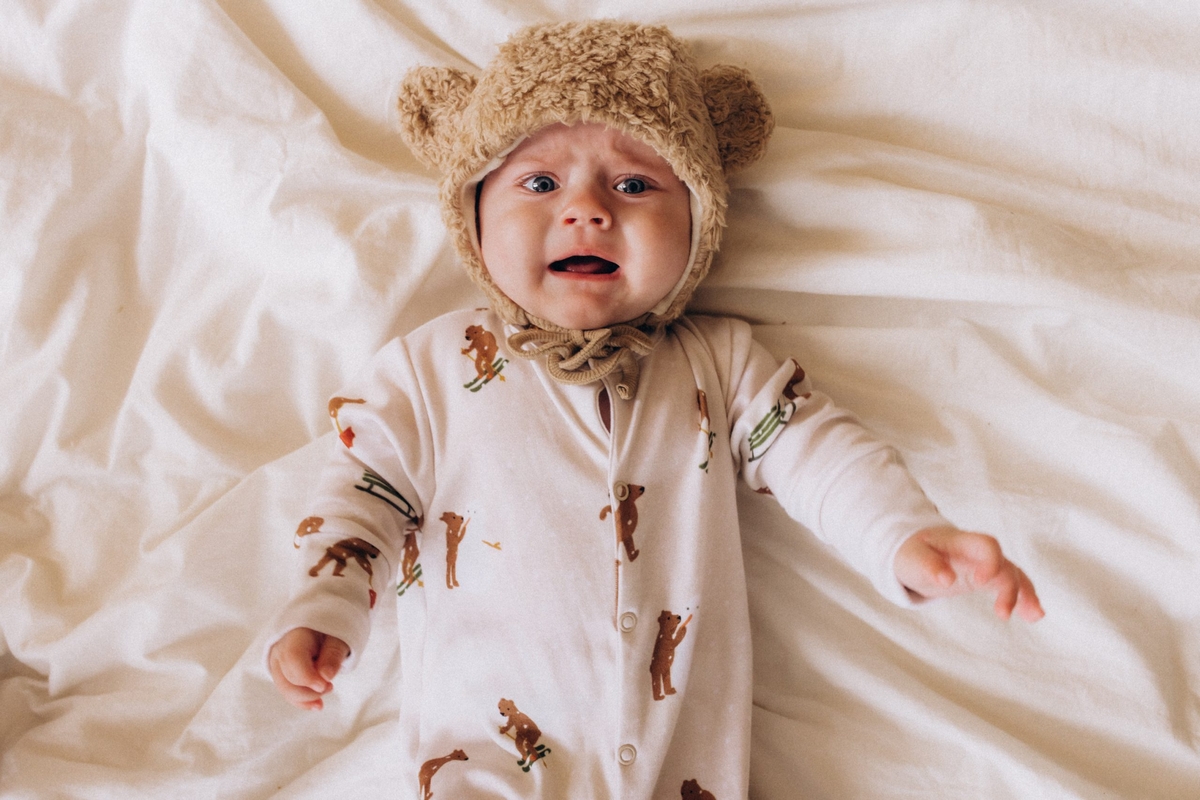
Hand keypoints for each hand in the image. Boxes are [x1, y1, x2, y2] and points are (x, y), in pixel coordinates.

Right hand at [268, 627, 350, 709]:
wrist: (322, 629)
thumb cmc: (331, 632)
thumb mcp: (339, 638)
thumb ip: (333, 654)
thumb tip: (326, 676)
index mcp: (294, 635)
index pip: (293, 658)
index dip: (308, 677)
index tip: (326, 684)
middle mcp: (280, 649)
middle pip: (287, 678)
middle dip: (310, 690)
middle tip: (331, 686)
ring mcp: (277, 663)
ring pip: (285, 689)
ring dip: (308, 697)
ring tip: (328, 690)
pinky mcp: (281, 675)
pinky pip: (287, 693)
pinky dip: (303, 701)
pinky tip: (318, 705)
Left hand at [894, 526, 1044, 621]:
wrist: (917, 550)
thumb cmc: (914, 552)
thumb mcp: (914, 558)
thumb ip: (928, 566)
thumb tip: (946, 580)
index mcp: (962, 542)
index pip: (987, 545)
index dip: (991, 562)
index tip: (981, 582)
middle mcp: (980, 553)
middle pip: (1005, 565)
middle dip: (1009, 587)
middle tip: (1002, 613)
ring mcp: (986, 565)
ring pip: (1014, 576)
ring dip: (1025, 594)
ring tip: (1034, 616)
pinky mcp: (987, 578)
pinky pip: (1012, 586)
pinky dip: (1024, 598)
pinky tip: (1034, 615)